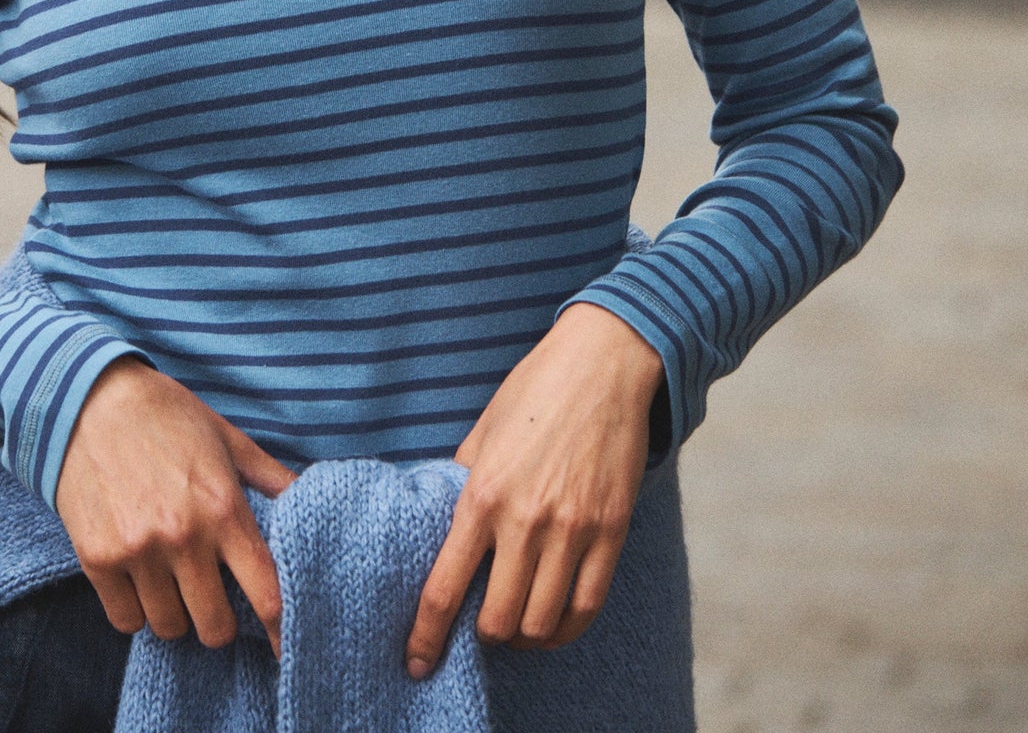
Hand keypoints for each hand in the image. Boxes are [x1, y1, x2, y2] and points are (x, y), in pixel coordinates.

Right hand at [55, 356, 297, 657]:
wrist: (89, 400)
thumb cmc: (167, 416)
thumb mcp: (226, 438)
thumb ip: (270, 478)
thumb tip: (313, 502)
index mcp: (223, 506)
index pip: (265, 592)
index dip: (280, 628)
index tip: (283, 646)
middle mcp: (183, 535)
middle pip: (215, 627)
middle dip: (218, 620)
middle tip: (211, 596)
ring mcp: (138, 551)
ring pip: (169, 628)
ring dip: (175, 613)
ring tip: (171, 578)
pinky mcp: (97, 558)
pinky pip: (126, 620)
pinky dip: (135, 610)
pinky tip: (139, 578)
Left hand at [404, 305, 663, 676]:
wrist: (603, 364)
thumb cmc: (535, 390)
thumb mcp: (483, 432)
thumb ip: (463, 484)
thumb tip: (445, 525)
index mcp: (482, 494)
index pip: (445, 588)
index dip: (425, 636)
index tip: (415, 662)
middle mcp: (526, 520)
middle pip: (497, 621)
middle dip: (483, 635)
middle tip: (480, 624)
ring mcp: (573, 530)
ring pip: (541, 623)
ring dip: (523, 636)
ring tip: (516, 624)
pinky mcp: (612, 532)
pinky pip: (586, 607)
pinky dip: (564, 630)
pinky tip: (552, 624)